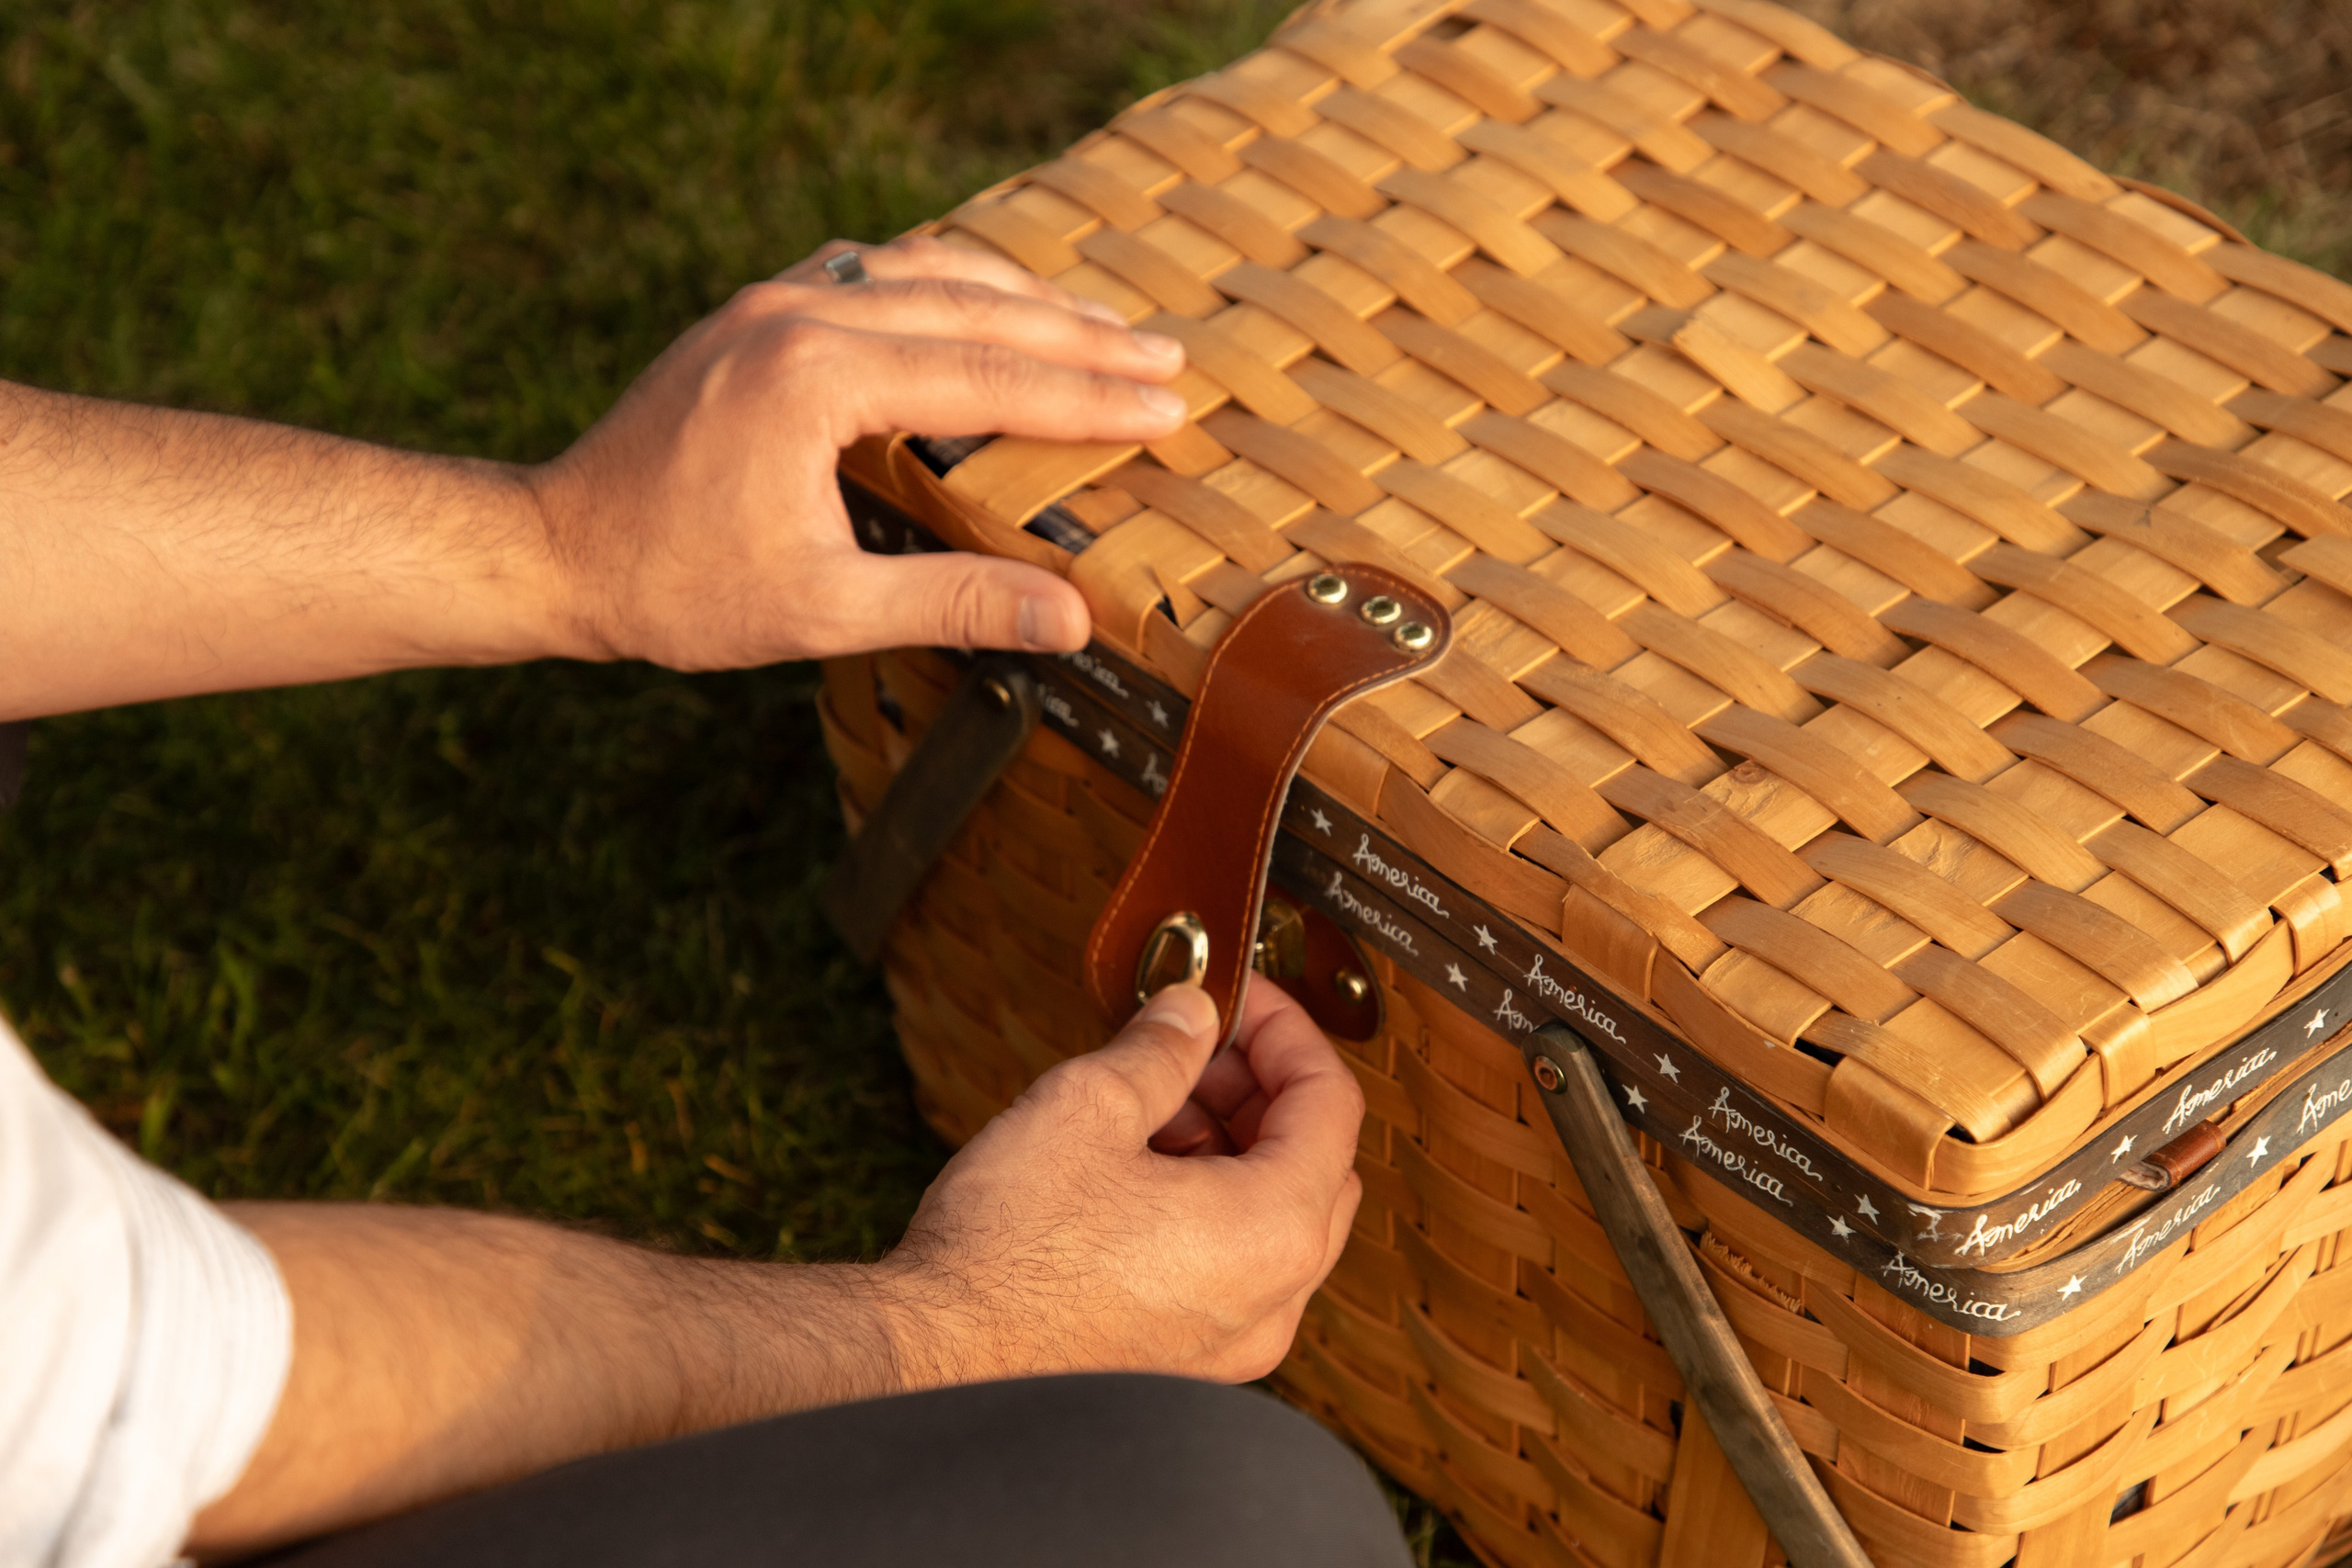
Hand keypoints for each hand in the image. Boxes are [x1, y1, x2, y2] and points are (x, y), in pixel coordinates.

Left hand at [529, 237, 1187, 668]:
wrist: (555, 548)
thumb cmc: (676, 587)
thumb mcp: (821, 610)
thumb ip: (950, 603)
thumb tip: (1068, 619)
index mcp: (817, 378)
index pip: (990, 376)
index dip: (1090, 398)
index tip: (1168, 407)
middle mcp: (799, 315)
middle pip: (974, 308)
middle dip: (1080, 335)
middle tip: (1165, 355)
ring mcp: (774, 301)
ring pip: (928, 272)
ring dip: (1024, 296)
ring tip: (1106, 323)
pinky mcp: (758, 310)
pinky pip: (875, 271)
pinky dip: (950, 282)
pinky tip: (991, 297)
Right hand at [878, 979, 1365, 1384]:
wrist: (940, 1357)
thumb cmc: (1007, 1255)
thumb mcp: (1089, 1107)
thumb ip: (1162, 1048)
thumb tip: (1192, 1014)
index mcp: (1273, 1230)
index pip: (1331, 1103)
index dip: (1286, 1031)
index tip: (1240, 999)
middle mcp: (1273, 1298)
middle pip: (1318, 1164)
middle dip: (1263, 1090)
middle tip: (1199, 1047)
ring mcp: (1235, 1341)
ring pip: (1276, 1220)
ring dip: (1232, 1147)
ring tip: (1152, 1106)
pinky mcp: (1190, 1361)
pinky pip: (1234, 1268)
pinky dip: (1209, 1207)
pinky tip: (1136, 1173)